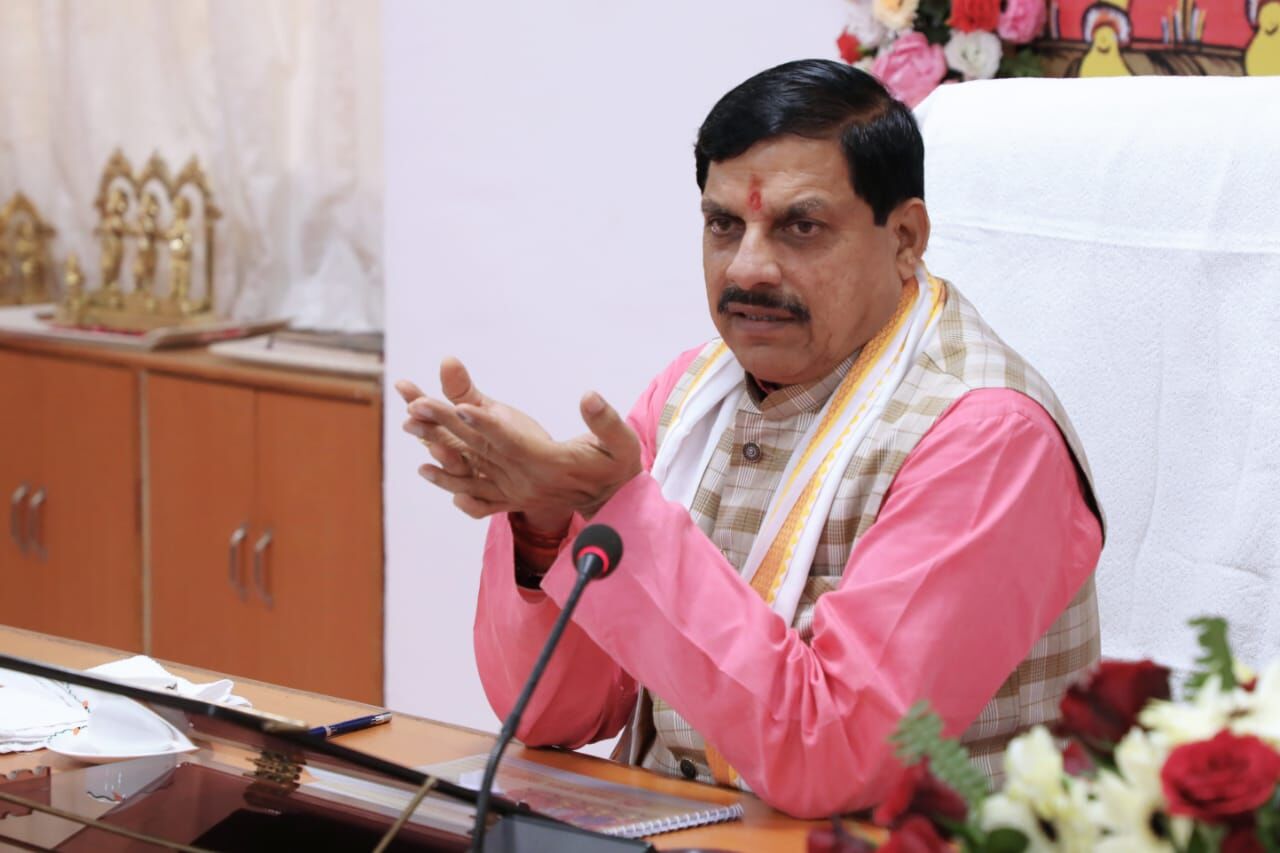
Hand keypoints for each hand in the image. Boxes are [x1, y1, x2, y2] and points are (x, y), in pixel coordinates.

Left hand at [402, 357, 641, 522]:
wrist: (614, 505)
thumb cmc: (618, 466)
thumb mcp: (621, 442)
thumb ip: (605, 421)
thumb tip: (589, 396)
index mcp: (550, 464)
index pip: (512, 441)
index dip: (487, 423)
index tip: (460, 406)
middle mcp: (526, 480)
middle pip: (482, 448)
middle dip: (448, 424)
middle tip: (417, 402)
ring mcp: (517, 491)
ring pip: (472, 466)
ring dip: (439, 446)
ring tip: (410, 426)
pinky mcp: (513, 497)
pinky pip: (474, 491)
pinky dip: (449, 480)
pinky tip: (426, 469)